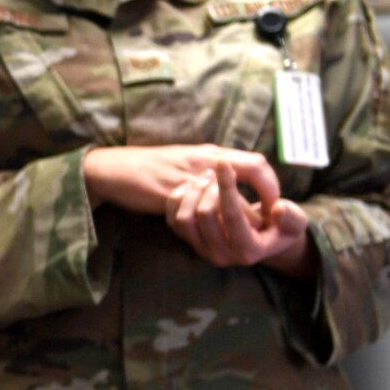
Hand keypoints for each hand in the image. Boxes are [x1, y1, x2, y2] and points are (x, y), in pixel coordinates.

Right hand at [82, 144, 281, 216]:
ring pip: (226, 198)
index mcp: (210, 153)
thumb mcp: (187, 163)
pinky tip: (212, 236)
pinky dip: (210, 226)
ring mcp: (188, 177)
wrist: (115, 168)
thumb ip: (211, 174)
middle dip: (261, 205)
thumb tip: (233, 191)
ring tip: (242, 232)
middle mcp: (204, 162)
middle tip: (267, 224)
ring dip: (238, 218)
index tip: (274, 205)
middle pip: (248, 178)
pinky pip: (200, 212)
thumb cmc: (151, 167)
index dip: (270, 185)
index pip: (257, 164)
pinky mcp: (170, 195)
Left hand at [164, 160, 314, 274]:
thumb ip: (291, 217)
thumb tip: (279, 208)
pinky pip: (172, 218)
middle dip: (212, 186)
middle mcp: (223, 256)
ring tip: (208, 175)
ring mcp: (203, 250)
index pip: (231, 215)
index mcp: (248, 251)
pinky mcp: (189, 242)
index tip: (225, 163)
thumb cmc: (281, 225)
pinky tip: (195, 185)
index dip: (227, 186)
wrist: (264, 238)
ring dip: (194, 190)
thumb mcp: (294, 221)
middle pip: (205, 214)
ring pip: (185, 217)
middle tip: (220, 168)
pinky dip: (179, 198)